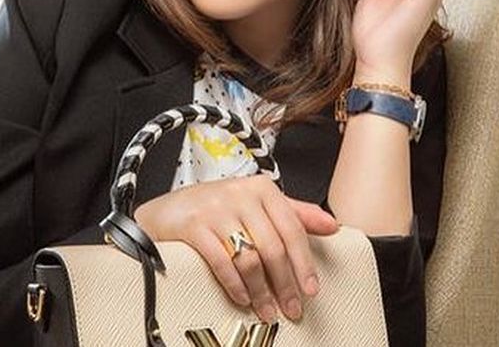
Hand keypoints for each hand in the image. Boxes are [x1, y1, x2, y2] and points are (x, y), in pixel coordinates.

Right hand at [133, 174, 339, 322]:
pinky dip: (234, 284)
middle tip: (291, 308)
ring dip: (261, 291)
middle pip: (272, 247)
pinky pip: (220, 261)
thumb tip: (332, 225)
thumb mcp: (256, 204)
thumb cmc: (216, 208)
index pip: (292, 227)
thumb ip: (294, 213)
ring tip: (266, 310)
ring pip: (249, 257)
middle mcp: (240, 194)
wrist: (166, 210)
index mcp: (261, 188)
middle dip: (285, 284)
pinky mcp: (194, 225)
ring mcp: (215, 209)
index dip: (304, 262)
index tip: (311, 289)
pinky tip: (242, 297)